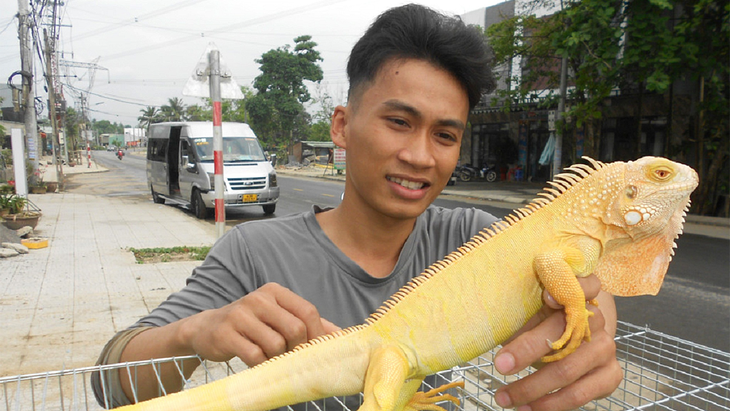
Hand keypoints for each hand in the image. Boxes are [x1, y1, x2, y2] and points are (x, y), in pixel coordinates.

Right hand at [180, 283, 339, 365]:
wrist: (207, 329)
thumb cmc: (251, 324)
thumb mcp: (278, 316)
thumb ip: (308, 323)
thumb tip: (342, 335)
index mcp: (275, 292)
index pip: (308, 311)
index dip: (317, 334)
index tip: (316, 350)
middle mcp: (258, 298)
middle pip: (295, 329)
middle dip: (297, 349)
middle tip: (290, 356)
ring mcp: (240, 315)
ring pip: (275, 345)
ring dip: (277, 358)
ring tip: (270, 358)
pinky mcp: (226, 334)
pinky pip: (255, 356)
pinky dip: (260, 364)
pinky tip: (256, 362)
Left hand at [493, 275, 621, 410]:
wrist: (574, 335)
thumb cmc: (542, 319)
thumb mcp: (531, 308)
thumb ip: (522, 311)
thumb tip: (494, 323)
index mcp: (578, 295)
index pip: (583, 285)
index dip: (566, 290)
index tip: (545, 297)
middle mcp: (597, 320)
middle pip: (564, 337)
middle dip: (527, 353)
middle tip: (499, 365)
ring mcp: (605, 348)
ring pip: (568, 371)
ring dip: (532, 388)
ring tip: (504, 397)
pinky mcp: (610, 374)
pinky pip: (581, 394)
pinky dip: (552, 405)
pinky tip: (530, 408)